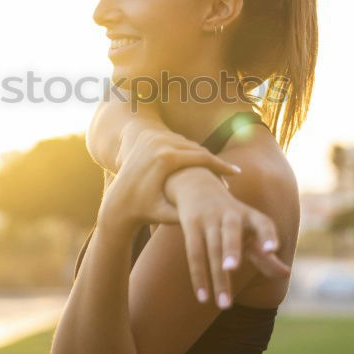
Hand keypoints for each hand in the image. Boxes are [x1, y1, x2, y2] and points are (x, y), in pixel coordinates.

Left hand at [98, 128, 240, 233]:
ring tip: (217, 169)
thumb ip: (189, 214)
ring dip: (201, 156)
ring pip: (186, 144)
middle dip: (213, 161)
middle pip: (196, 149)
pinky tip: (200, 164)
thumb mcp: (166, 214)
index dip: (221, 166)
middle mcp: (158, 142)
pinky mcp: (147, 136)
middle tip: (230, 172)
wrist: (117, 201)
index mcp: (165, 159)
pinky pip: (175, 142)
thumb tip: (215, 218)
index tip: (235, 174)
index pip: (201, 158)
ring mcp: (151, 136)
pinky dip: (188, 152)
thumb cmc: (144, 212)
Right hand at [164, 167, 289, 305]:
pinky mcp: (191, 224)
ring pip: (211, 249)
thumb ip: (264, 253)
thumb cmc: (230, 217)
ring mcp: (208, 218)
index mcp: (249, 214)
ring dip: (217, 277)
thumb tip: (287, 274)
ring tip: (224, 304)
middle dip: (231, 249)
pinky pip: (194, 253)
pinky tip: (203, 297)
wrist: (197, 184)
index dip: (266, 235)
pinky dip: (198, 276)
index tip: (272, 249)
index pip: (262, 222)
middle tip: (232, 268)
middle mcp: (229, 214)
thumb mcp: (248, 230)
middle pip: (230, 233)